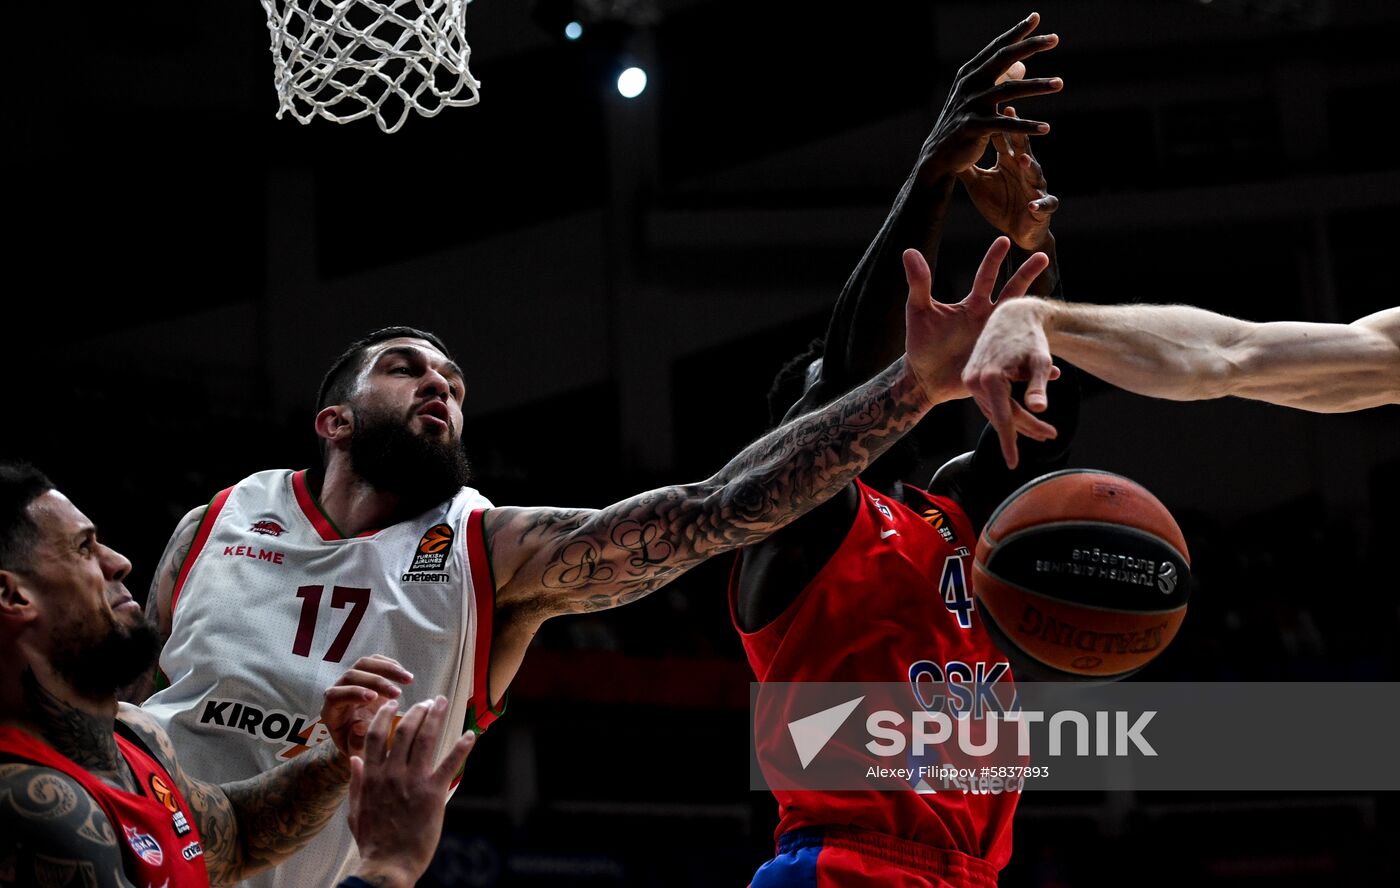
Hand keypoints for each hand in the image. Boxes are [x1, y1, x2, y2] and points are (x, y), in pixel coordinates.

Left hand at [321, 654, 412, 760]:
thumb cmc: (356, 745)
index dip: (353, 694)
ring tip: (408, 680)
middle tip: (397, 694)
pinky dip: (392, 665)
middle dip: (376, 682)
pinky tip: (406, 676)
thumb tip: (360, 727)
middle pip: (352, 676)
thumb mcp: (354, 749)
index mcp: (331, 711)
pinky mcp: (366, 674)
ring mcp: (352, 680)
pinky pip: (375, 661)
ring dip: (388, 669)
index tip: (374, 698)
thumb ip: (355, 742)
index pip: (335, 696)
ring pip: (364, 664)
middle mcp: (338, 691)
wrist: (362, 736)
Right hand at [348, 697, 477, 887]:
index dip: (384, 715)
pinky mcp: (433, 793)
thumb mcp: (356, 812)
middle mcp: (392, 774)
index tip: (393, 703)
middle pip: (404, 730)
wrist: (389, 865)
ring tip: (443, 702)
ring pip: (425, 739)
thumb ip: (356, 783)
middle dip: (417, 710)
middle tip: (427, 701)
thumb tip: (354, 758)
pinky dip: (462, 747)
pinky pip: (450, 764)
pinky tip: (471, 734)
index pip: (376, 735)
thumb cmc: (373, 842)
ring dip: (436, 717)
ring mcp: (413, 782)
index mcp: (372, 777)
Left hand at [904, 236, 1049, 403]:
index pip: (986, 276)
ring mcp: (996, 342)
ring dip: (1036, 319)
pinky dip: (1035, 369)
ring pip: (1022, 326)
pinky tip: (1053, 372)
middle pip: (1012, 293)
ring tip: (1054, 310)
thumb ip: (918, 284)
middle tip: (1042, 256)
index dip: (994, 259)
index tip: (1003, 240)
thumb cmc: (921, 343)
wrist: (924, 378)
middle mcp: (989, 319)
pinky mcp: (999, 365)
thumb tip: (909, 251)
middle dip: (1027, 274)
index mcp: (972, 305)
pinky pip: (1020, 367)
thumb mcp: (918, 311)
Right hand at [917, 13, 1060, 181]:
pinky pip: (1005, 124)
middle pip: (1002, 58)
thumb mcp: (979, 97)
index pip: (997, 48)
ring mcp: (971, 105)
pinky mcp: (974, 127)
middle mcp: (970, 84)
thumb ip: (1000, 79)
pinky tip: (1046, 128)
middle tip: (1055, 38)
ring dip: (1036, 86)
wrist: (939, 154)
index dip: (1016, 32)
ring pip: (1009, 90)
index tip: (1036, 17)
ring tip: (1060, 83)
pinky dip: (1026, 126)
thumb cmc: (964, 123)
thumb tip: (1023, 63)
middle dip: (1030, 46)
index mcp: (970, 74)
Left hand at [959, 106, 1059, 250]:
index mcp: (1009, 161)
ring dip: (1029, 166)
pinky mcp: (1043, 208)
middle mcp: (1025, 170)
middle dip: (1019, 132)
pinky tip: (1032, 205)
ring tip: (1022, 159)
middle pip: (1022, 147)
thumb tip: (946, 147)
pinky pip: (1044, 204)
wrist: (1017, 231)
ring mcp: (1036, 187)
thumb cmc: (999, 203)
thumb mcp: (978, 183)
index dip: (999, 122)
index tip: (993, 102)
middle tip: (1012, 115)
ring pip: (1035, 173)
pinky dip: (1040, 204)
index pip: (1005, 137)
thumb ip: (967, 165)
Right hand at [962, 297, 1060, 468]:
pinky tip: (1023, 414)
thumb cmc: (1031, 337)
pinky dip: (1006, 408)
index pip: (1003, 418)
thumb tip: (1039, 410)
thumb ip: (1037, 387)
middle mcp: (974, 380)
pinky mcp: (970, 376)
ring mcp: (970, 379)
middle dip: (1025, 429)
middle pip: (1002, 415)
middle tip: (1051, 435)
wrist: (1013, 314)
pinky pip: (989, 400)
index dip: (1010, 443)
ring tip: (1042, 430)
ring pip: (995, 409)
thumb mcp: (1039, 361)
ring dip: (1017, 421)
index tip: (1014, 464)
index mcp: (990, 377)